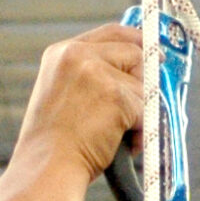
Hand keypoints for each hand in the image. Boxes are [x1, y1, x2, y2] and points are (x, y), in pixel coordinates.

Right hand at [13, 23, 143, 184]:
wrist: (47, 167)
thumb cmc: (56, 144)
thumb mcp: (64, 95)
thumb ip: (90, 78)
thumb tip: (135, 78)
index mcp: (61, 53)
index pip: (110, 34)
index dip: (136, 41)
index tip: (152, 52)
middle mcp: (77, 55)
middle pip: (134, 55)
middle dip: (144, 83)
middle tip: (140, 109)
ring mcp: (96, 72)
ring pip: (143, 86)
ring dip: (141, 114)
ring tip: (121, 137)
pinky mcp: (115, 95)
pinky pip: (147, 109)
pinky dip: (142, 131)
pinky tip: (125, 145)